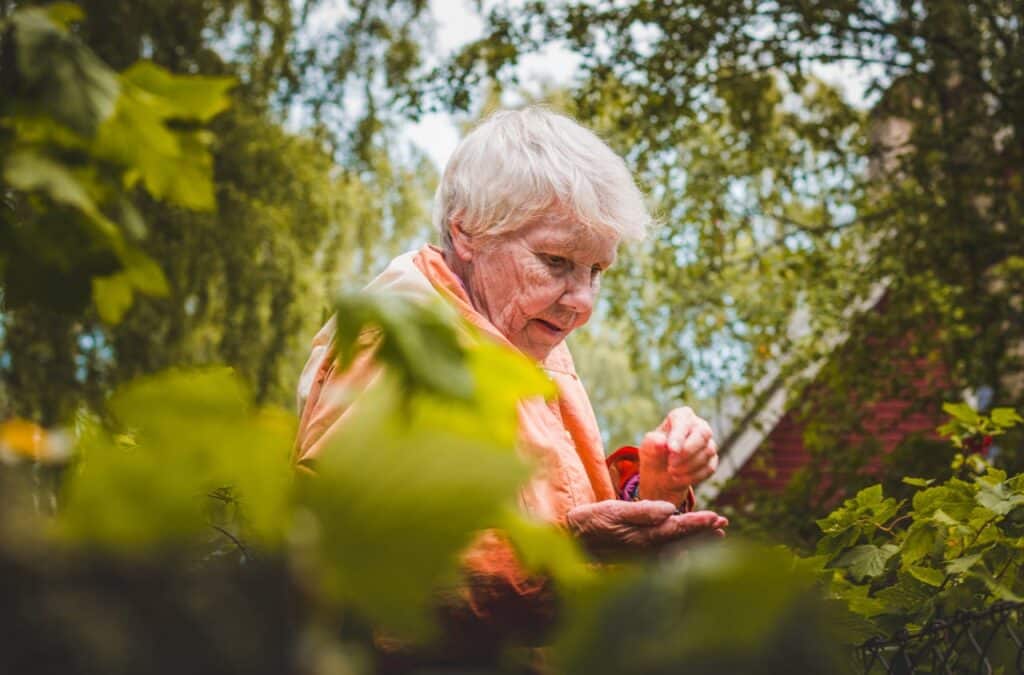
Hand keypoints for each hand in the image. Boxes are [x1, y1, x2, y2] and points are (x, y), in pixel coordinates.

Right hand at [566, 500, 727, 556]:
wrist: (570, 541)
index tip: (717, 517)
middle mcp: (646, 551)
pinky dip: (681, 547)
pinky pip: (666, 554)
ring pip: (677, 549)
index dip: (699, 523)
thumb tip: (671, 510)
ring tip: (715, 534)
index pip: (678, 529)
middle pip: (683, 542)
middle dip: (704, 533)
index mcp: (643, 538)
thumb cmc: (590, 522)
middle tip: (723, 524)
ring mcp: (642, 557)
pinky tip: (687, 545)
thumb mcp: (613, 510)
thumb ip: (642, 511)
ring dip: (696, 540)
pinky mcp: (637, 558)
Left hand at [639, 407, 718, 503]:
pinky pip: (709, 467)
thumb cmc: (654, 453)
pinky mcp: (712, 460)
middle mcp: (699, 425)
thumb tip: (661, 442)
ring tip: (671, 472)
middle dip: (687, 451)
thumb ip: (652, 443)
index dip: (679, 435)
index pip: (684, 420)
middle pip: (703, 434)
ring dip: (688, 466)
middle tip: (671, 465)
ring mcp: (708, 443)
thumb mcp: (647, 448)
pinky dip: (693, 476)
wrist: (662, 473)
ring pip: (707, 452)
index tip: (671, 450)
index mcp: (682, 416)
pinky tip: (678, 479)